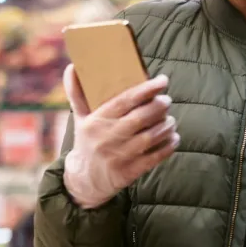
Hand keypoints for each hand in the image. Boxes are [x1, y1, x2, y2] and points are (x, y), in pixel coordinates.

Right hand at [62, 64, 179, 208]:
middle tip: (167, 100)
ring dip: (166, 126)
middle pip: (141, 118)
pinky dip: (168, 146)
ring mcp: (119, 156)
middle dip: (159, 106)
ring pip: (150, 137)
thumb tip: (71, 67)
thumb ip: (77, 93)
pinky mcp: (129, 172)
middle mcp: (107, 138)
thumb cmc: (87, 141)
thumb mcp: (80, 118)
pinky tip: (173, 137)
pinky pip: (154, 157)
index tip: (162, 80)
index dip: (146, 89)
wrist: (84, 179)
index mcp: (96, 121)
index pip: (124, 100)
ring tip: (170, 119)